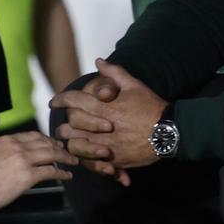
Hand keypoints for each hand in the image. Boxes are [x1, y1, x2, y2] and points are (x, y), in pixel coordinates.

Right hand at [0, 131, 78, 214]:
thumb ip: (7, 153)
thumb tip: (20, 160)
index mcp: (8, 139)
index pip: (33, 135)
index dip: (47, 139)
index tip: (53, 143)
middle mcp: (17, 146)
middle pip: (45, 142)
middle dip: (59, 147)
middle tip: (67, 151)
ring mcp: (23, 160)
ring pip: (52, 154)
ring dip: (65, 158)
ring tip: (73, 161)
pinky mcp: (28, 176)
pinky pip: (51, 172)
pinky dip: (62, 173)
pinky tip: (67, 176)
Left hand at [50, 59, 166, 171]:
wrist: (169, 132)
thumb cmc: (151, 106)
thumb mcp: (134, 86)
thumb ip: (115, 73)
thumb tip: (99, 61)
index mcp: (106, 108)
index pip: (75, 101)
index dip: (61, 99)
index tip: (54, 101)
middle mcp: (103, 128)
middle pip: (71, 126)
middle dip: (64, 123)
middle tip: (62, 123)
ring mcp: (108, 146)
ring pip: (77, 146)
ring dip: (71, 142)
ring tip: (71, 139)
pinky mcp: (115, 160)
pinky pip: (92, 162)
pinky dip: (86, 159)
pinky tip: (84, 155)